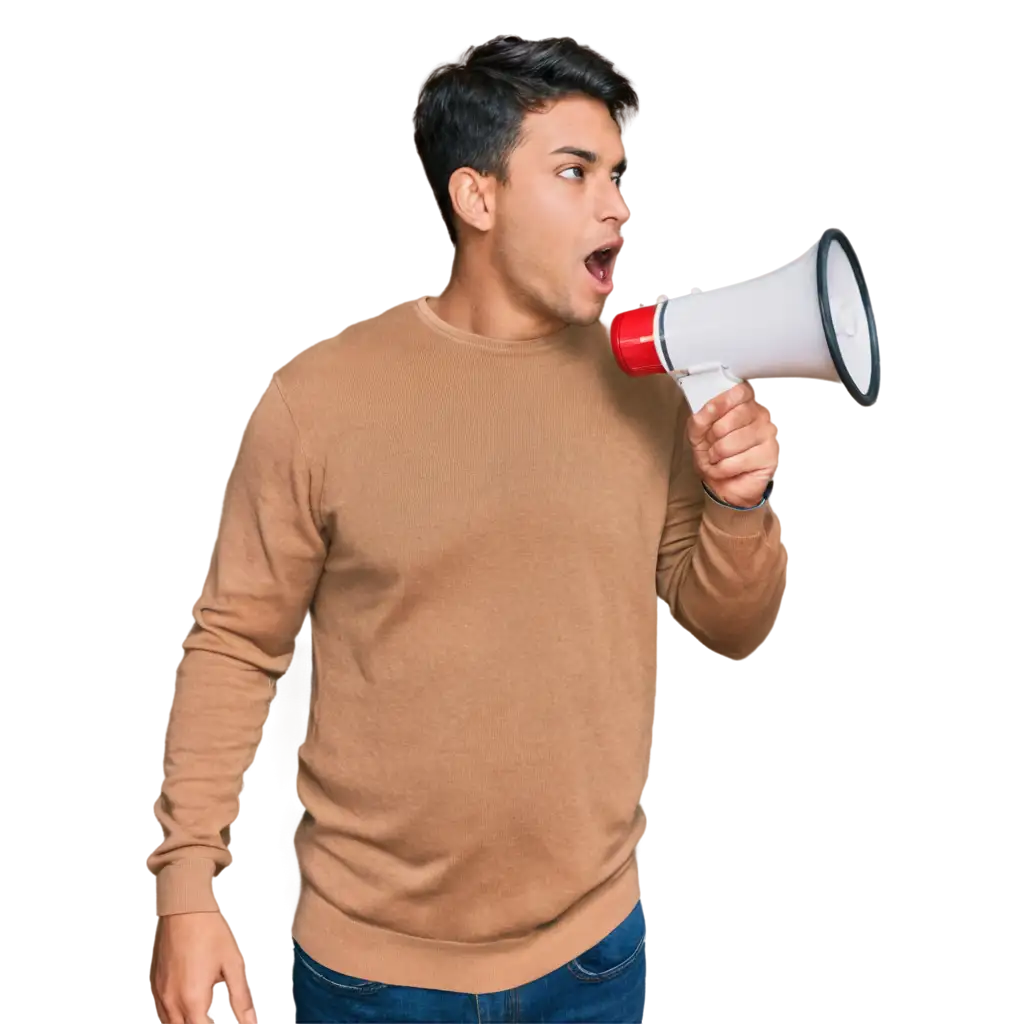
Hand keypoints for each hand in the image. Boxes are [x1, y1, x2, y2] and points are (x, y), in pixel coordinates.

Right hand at [155, 911, 257, 1023]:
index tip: (226, 1022)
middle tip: (214, 1014)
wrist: (186, 911)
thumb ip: (240, 996)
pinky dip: (179, 1012)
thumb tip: (249, 1019)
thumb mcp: (232, 963)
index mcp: (192, 998)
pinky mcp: (157, 984)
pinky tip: (193, 1001)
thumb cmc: (210, 933)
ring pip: (173, 1022)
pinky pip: (166, 1010)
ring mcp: (162, 993)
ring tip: (206, 1009)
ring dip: (189, 1019)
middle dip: (200, 1023)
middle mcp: (172, 1001)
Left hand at [687, 383, 777, 507]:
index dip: (721, 403)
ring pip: (731, 441)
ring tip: (718, 459)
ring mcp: (768, 434)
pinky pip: (737, 461)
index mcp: (745, 403)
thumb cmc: (715, 455)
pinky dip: (722, 469)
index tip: (710, 415)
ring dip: (716, 455)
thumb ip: (700, 418)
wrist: (723, 485)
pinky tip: (726, 469)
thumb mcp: (698, 434)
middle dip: (713, 436)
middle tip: (713, 445)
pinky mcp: (769, 456)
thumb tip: (710, 408)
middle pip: (733, 417)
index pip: (740, 391)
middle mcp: (761, 415)